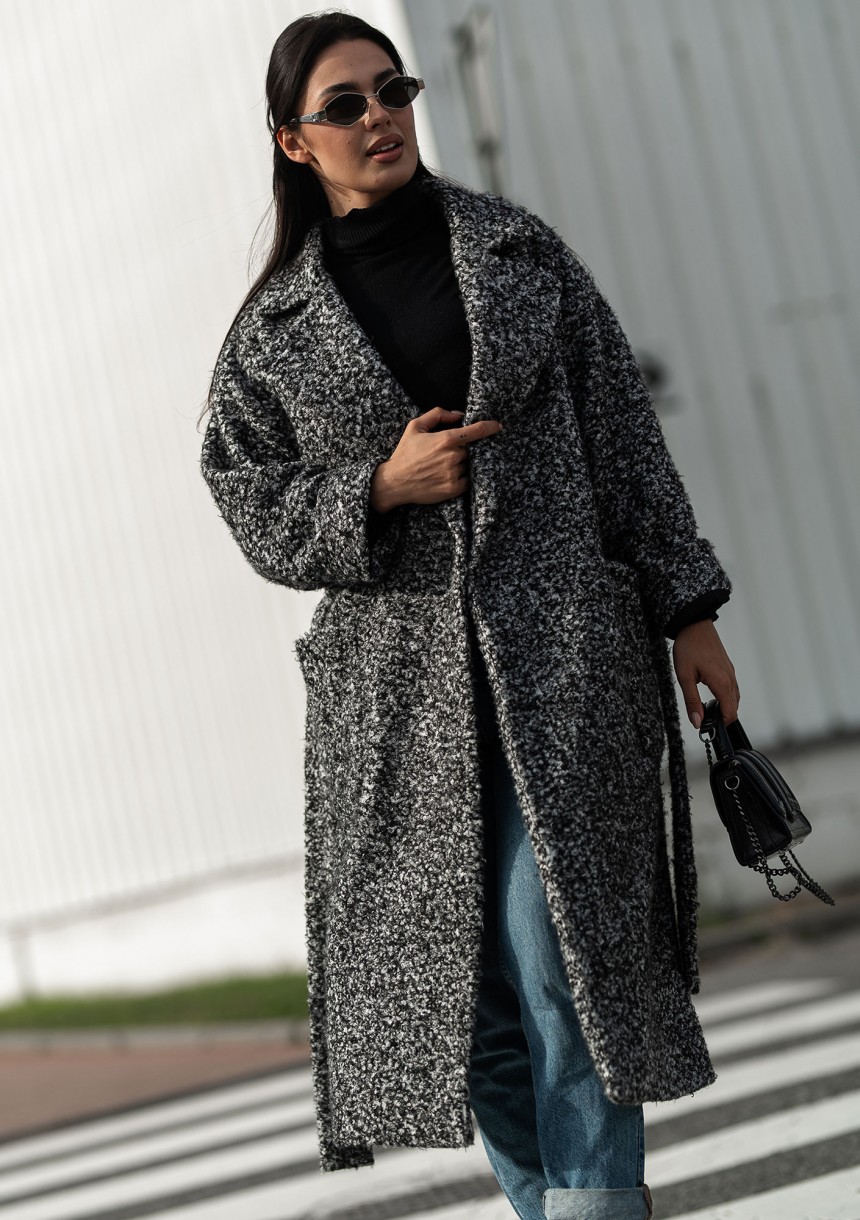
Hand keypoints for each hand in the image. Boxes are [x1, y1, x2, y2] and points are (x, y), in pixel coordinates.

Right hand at [370, 407, 502, 511]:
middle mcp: (453, 456)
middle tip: (446, 454)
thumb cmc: (405, 453)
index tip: (497, 426)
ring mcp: (455, 473)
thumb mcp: (415, 426)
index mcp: (446, 439)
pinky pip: (467, 481)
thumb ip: (438, 414)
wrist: (394, 482)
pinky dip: (460, 478)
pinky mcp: (454, 489)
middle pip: (471, 450)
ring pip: (469, 465)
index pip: (477, 431)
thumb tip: (458, 415)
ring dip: (461, 464)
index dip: (490, 427)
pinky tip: (445, 477)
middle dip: (463, 450)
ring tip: (442, 467)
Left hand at [672, 619, 739, 729]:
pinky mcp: (728, 667)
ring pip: (734, 698)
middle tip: (703, 718)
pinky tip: (711, 695)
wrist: (694, 624)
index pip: (730, 713)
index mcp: (722, 683)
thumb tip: (697, 722)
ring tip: (706, 708)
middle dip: (721, 717)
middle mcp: (730, 679)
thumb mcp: (685, 677)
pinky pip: (732, 688)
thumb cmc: (689, 647)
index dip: (720, 724)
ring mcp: (731, 672)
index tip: (707, 727)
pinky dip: (725, 696)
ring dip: (724, 707)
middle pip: (734, 708)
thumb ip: (692, 701)